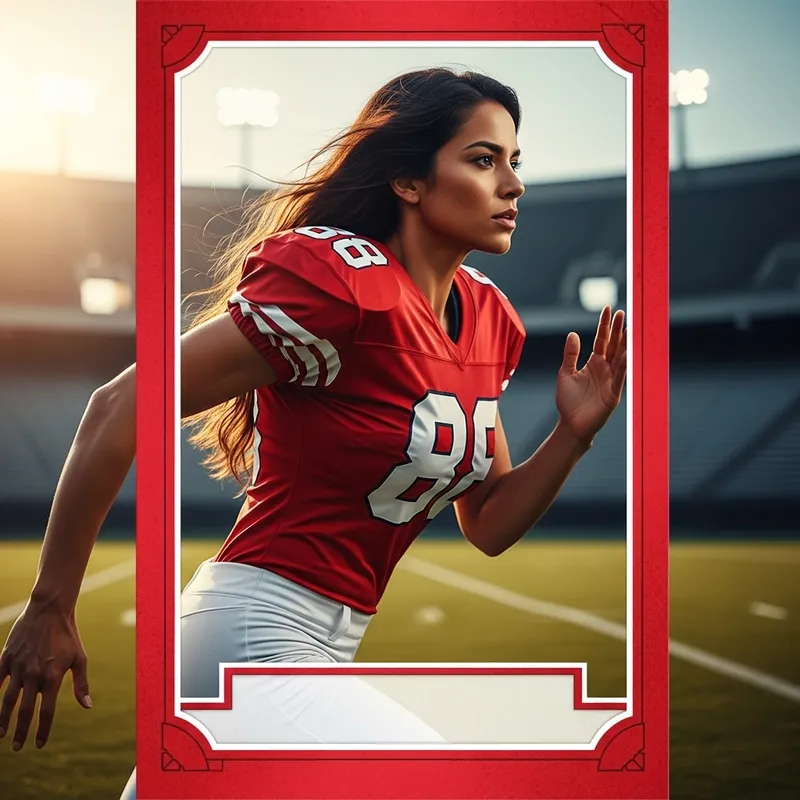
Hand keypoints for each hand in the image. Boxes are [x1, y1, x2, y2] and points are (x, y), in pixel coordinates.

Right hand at [0, 603, 91, 750]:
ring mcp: (18, 667)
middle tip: (17, 747)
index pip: (46, 712)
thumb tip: (87, 706)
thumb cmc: (68, 635)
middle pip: (24, 712)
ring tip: (2, 734)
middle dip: (20, 732)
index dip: (42, 730)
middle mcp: (33, 675)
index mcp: (52, 677)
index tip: (38, 744)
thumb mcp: (80, 658)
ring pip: (7, 700)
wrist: (50, 610)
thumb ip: (81, 683)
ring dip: (3, 720)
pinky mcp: (6, 658)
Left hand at [555, 306, 626, 444]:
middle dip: (618, 329)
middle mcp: (605, 369)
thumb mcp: (565, 373)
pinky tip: (627, 353)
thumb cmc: (568, 401)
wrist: (571, 424)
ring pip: (620, 358)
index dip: (605, 325)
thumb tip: (572, 334)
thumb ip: (570, 354)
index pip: (601, 339)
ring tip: (629, 328)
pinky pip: (620, 378)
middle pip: (614, 345)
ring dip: (624, 343)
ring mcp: (611, 380)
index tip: (608, 308)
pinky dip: (624, 366)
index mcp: (594, 363)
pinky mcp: (613, 394)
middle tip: (623, 312)